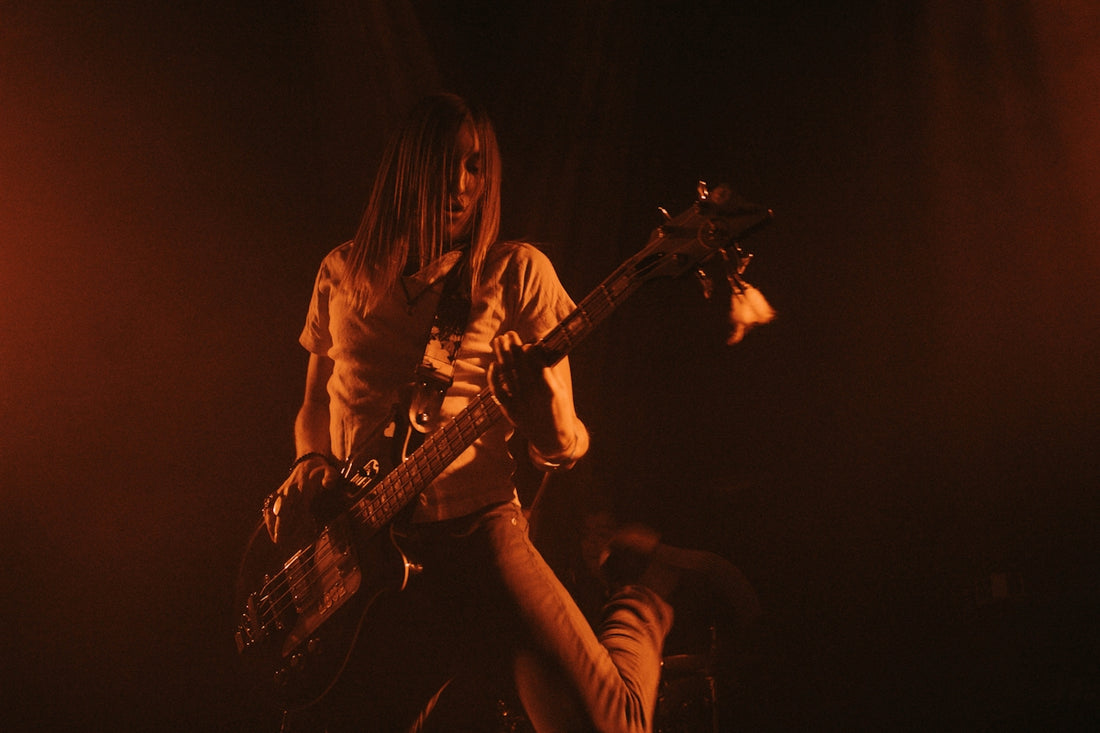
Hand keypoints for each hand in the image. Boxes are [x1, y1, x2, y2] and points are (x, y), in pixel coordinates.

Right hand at [263, 455, 341, 543]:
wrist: (308, 462)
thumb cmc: (321, 471)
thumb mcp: (330, 471)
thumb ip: (330, 478)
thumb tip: (327, 485)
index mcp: (304, 487)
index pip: (301, 507)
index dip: (301, 521)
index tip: (301, 534)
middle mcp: (291, 490)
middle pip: (285, 510)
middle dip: (282, 526)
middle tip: (281, 541)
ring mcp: (283, 492)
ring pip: (274, 509)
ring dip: (274, 525)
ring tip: (276, 540)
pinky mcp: (278, 493)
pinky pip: (269, 506)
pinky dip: (268, 517)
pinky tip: (270, 529)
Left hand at [488, 331, 574, 455]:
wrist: (552, 439)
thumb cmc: (558, 410)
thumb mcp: (560, 390)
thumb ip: (549, 371)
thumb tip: (536, 350)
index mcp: (549, 389)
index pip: (536, 364)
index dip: (529, 351)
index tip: (526, 342)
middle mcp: (533, 395)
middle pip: (519, 365)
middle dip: (514, 347)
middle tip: (510, 333)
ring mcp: (520, 403)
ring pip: (507, 374)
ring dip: (502, 355)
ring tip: (499, 340)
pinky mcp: (510, 410)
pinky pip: (498, 392)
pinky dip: (494, 378)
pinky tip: (493, 365)